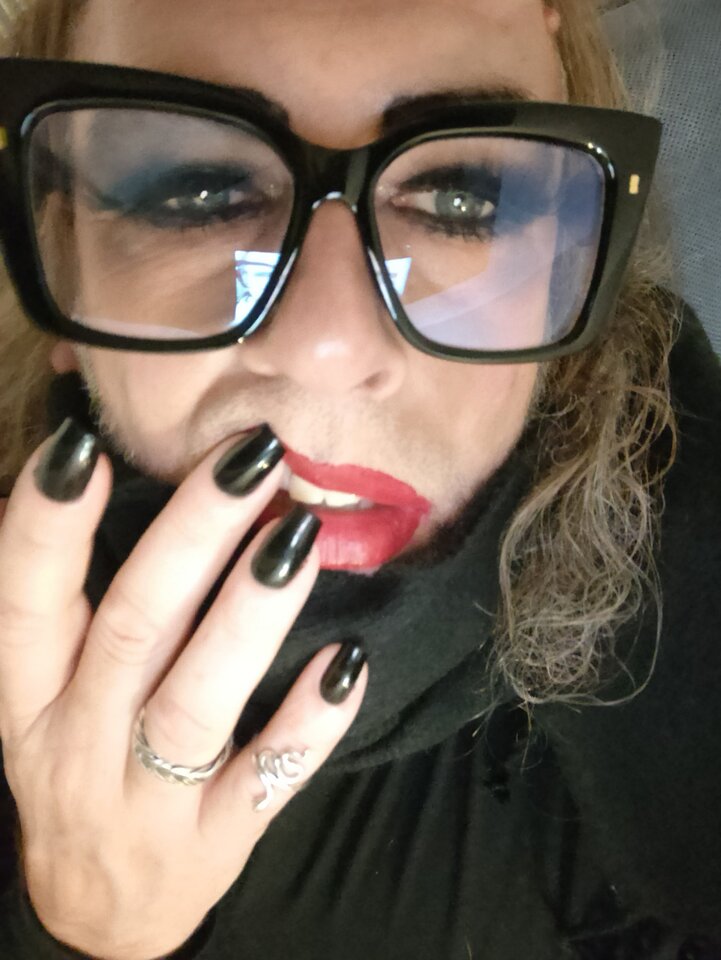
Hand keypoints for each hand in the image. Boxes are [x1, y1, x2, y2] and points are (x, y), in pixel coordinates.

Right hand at [0, 420, 366, 959]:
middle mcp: (78, 744)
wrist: (104, 916)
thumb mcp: (51, 694)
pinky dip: (307, 723)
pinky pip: (266, 780)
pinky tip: (348, 660)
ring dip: (249, 615)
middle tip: (250, 461)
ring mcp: (147, 799)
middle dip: (189, 539)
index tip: (82, 448)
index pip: (24, 603)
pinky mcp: (214, 840)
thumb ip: (81, 606)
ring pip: (195, 701)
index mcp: (31, 695)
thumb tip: (117, 472)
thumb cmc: (84, 765)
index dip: (44, 530)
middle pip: (131, 631)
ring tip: (301, 535)